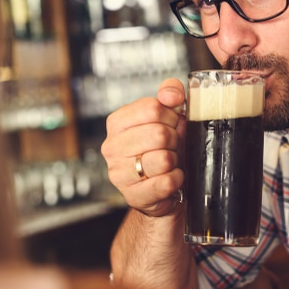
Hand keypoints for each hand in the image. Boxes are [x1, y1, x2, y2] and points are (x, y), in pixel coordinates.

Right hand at [101, 78, 187, 217]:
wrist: (162, 186)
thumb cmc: (163, 147)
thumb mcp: (167, 115)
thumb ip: (170, 92)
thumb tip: (171, 94)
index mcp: (117, 122)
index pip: (152, 108)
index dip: (171, 116)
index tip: (172, 124)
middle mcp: (112, 147)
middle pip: (159, 133)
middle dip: (175, 139)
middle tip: (172, 145)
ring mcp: (119, 173)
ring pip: (163, 159)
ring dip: (175, 160)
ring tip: (169, 162)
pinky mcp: (132, 196)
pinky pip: (166, 183)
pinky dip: (176, 179)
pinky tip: (171, 177)